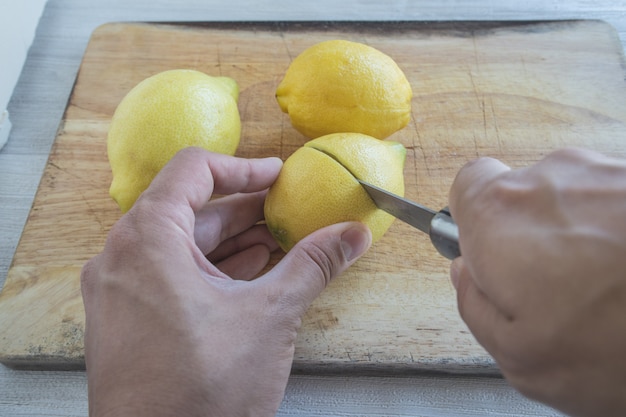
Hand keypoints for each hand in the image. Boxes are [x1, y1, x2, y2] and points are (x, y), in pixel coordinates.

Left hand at [80, 147, 371, 416]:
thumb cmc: (200, 393)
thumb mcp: (270, 317)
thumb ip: (313, 265)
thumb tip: (352, 235)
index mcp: (146, 240)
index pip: (193, 170)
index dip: (243, 166)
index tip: (278, 175)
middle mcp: (122, 259)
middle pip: (189, 209)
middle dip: (244, 210)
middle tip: (288, 211)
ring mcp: (121, 292)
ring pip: (181, 246)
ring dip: (232, 241)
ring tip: (279, 242)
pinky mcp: (128, 322)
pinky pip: (171, 276)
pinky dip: (212, 270)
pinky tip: (250, 274)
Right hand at [449, 148, 625, 416]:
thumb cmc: (623, 343)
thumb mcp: (520, 356)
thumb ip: (473, 306)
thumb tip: (467, 273)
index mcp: (502, 214)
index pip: (466, 184)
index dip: (473, 222)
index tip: (491, 257)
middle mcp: (552, 177)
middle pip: (520, 195)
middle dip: (527, 235)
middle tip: (556, 290)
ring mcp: (608, 172)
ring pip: (571, 198)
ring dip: (577, 235)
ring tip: (609, 288)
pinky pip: (615, 204)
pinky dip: (618, 233)